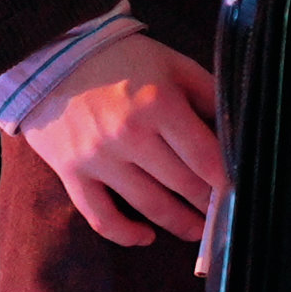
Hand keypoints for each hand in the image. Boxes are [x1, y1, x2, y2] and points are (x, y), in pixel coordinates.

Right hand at [13, 22, 229, 249]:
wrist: (50, 55)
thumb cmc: (120, 57)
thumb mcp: (172, 63)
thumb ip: (207, 93)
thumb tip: (235, 128)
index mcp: (159, 104)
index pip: (205, 156)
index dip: (227, 180)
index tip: (240, 191)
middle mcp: (129, 135)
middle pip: (183, 184)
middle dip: (209, 203)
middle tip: (224, 213)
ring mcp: (98, 158)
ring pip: (149, 205)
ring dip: (180, 224)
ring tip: (199, 231)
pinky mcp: (71, 173)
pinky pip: (101, 217)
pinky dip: (125, 235)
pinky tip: (147, 236)